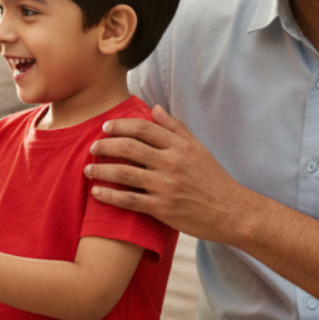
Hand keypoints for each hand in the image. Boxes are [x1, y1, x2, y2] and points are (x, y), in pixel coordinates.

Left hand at [85, 105, 248, 241]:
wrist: (232, 212)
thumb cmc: (213, 179)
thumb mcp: (197, 148)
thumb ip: (174, 127)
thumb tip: (154, 107)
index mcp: (179, 146)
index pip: (143, 128)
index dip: (120, 126)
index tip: (105, 128)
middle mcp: (171, 163)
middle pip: (129, 148)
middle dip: (105, 146)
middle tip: (92, 147)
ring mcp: (166, 186)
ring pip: (125, 173)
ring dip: (101, 170)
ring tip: (87, 169)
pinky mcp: (163, 209)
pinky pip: (129, 200)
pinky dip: (110, 196)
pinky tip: (97, 193)